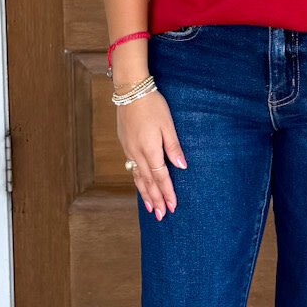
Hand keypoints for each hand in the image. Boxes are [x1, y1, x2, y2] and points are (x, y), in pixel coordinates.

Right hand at [119, 92, 186, 219]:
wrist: (130, 91)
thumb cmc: (152, 105)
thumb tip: (181, 167)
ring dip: (145, 194)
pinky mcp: (125, 144)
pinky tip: (141, 185)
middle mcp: (137, 153)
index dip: (167, 193)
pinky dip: (137, 181)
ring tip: (150, 208)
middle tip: (161, 215)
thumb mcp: (168, 125)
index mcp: (150, 149)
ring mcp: (129, 149)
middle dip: (155, 200)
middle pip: (148, 182)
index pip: (160, 177)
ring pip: (138, 177)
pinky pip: (132, 168)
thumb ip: (173, 147)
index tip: (172, 206)